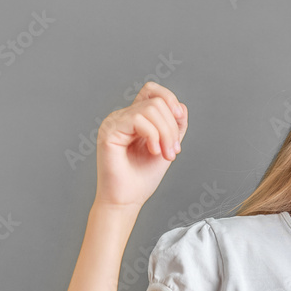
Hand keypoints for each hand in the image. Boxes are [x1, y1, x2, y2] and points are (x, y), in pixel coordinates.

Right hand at [94, 81, 187, 208]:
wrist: (127, 200)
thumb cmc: (142, 178)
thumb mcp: (167, 146)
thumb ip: (174, 126)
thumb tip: (181, 106)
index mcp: (134, 118)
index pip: (151, 91)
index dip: (169, 98)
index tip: (180, 118)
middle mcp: (122, 116)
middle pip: (156, 101)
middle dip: (172, 127)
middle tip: (173, 151)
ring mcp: (114, 122)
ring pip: (151, 109)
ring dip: (166, 133)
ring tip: (165, 154)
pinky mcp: (110, 130)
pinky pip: (139, 120)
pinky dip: (154, 135)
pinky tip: (154, 151)